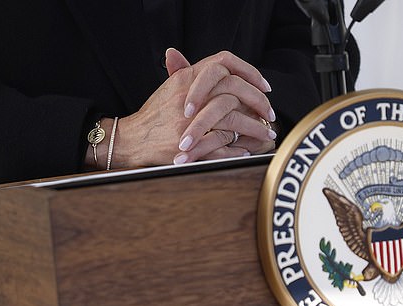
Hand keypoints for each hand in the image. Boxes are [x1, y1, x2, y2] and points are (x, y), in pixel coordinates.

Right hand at [84, 48, 275, 168]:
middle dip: (258, 102)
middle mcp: (190, 95)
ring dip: (254, 127)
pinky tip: (248, 149)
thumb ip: (186, 71)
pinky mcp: (191, 143)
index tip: (264, 86)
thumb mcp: (169, 87)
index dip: (249, 72)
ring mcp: (191, 121)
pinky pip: (223, 144)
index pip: (224, 63)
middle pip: (235, 90)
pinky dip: (238, 148)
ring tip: (265, 133)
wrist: (133, 139)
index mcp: (187, 78)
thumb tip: (198, 59)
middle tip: (270, 113)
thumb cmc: (154, 114)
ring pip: (234, 118)